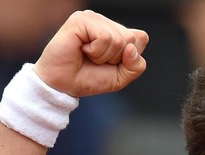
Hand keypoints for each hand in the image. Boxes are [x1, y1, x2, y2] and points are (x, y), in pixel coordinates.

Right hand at [33, 10, 148, 96]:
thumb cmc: (89, 79)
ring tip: (88, 56)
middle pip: (131, 39)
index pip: (141, 38)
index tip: (111, 64)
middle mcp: (105, 21)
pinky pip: (104, 37)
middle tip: (96, 61)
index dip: (130, 58)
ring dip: (104, 56)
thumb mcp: (121, 78)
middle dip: (116, 59)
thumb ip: (136, 66)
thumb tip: (131, 48)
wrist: (64, 85)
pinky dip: (96, 51)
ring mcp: (92, 18)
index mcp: (116, 31)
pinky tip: (82, 50)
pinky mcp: (80, 20)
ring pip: (118, 39)